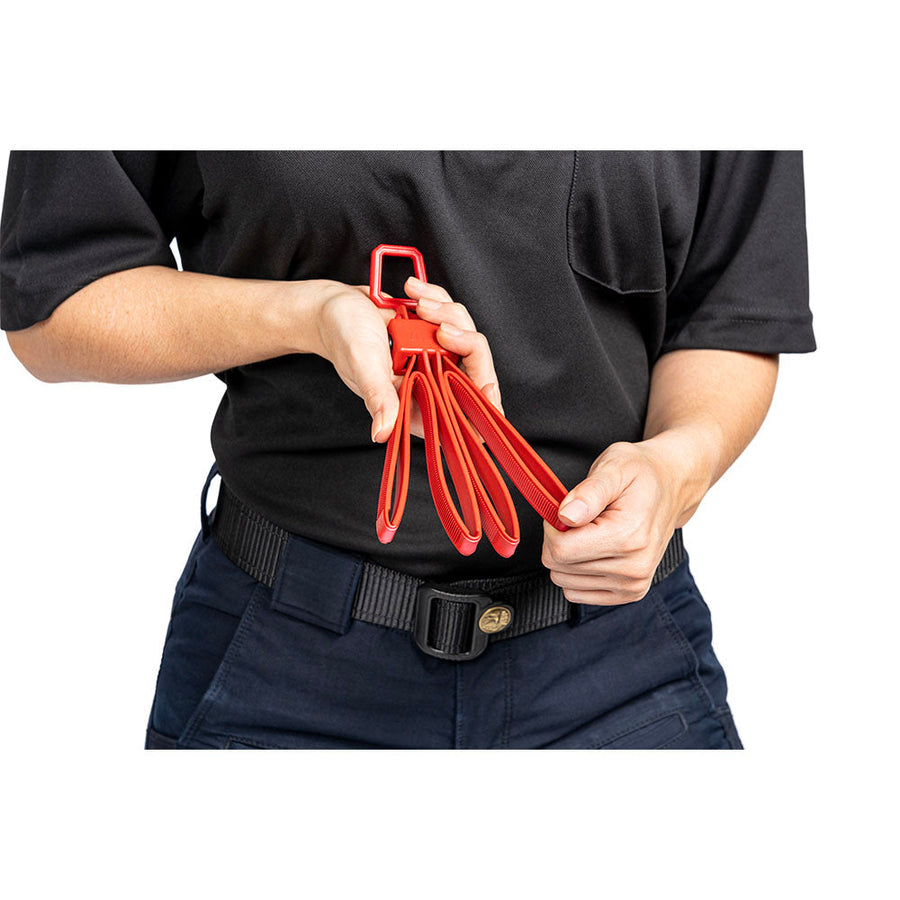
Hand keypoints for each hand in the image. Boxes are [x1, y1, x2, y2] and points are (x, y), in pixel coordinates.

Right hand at [311, 277, 502, 441]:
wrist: (334, 306)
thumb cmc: (342, 337)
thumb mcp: (361, 364)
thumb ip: (378, 397)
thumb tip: (383, 433)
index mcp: (416, 405)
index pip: (464, 417)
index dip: (483, 405)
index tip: (485, 383)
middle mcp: (430, 384)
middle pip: (477, 370)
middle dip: (465, 340)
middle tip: (439, 326)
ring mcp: (434, 357)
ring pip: (468, 336)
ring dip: (447, 312)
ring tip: (416, 302)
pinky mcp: (433, 333)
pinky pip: (454, 314)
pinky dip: (438, 297)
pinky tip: (413, 291)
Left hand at [541, 435, 710, 604]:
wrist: (671, 487)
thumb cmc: (641, 474)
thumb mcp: (613, 467)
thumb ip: (588, 493)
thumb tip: (565, 516)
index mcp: (629, 536)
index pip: (561, 550)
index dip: (551, 528)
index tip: (563, 510)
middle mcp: (635, 567)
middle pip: (560, 567)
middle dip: (558, 540)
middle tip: (578, 518)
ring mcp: (633, 584)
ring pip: (565, 581)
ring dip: (567, 556)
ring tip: (589, 532)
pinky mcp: (630, 593)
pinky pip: (577, 593)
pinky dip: (575, 572)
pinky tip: (592, 550)